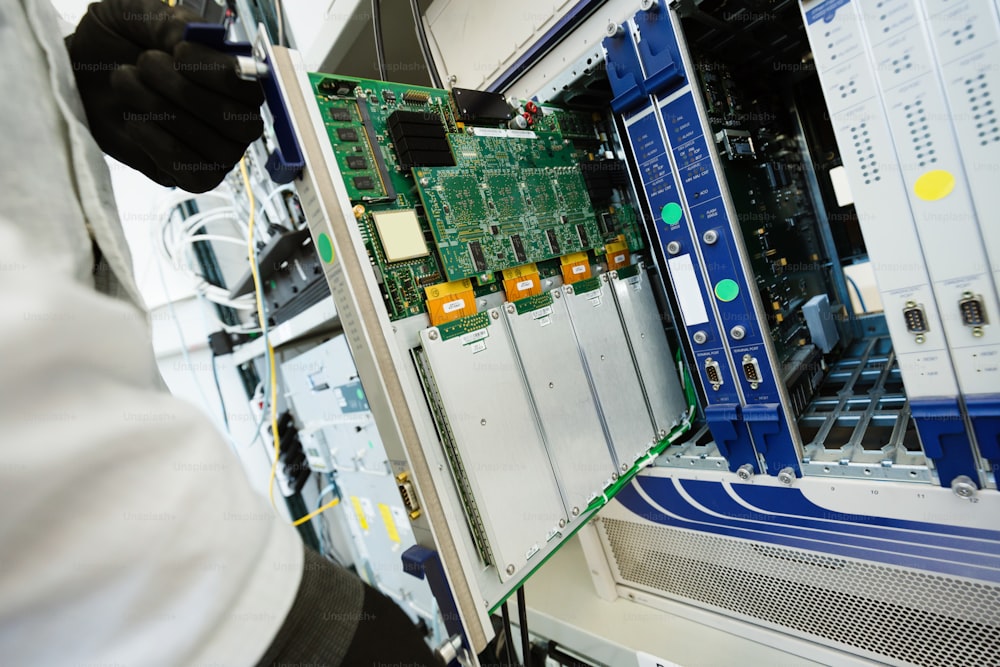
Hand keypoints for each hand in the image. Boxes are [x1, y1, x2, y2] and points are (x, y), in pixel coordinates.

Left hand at [68, 0, 264, 191]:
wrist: (79, 73)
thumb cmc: (115, 42)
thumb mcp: (136, 14)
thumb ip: (168, 21)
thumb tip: (191, 38)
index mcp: (233, 78)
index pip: (251, 87)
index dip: (219, 72)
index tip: (179, 51)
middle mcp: (233, 117)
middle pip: (240, 123)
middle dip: (188, 93)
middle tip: (145, 63)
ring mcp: (215, 150)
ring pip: (218, 149)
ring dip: (165, 113)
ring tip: (126, 83)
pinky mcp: (190, 174)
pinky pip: (196, 174)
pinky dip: (162, 148)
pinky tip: (134, 122)